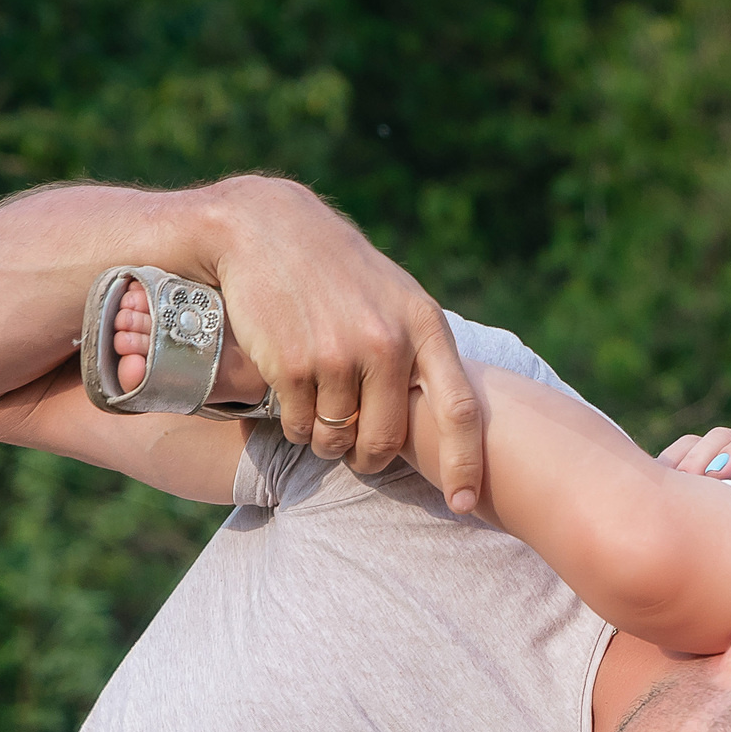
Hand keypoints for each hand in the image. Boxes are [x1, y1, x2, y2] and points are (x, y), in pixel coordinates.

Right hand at [204, 178, 484, 495]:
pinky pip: (301, 427)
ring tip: (321, 418)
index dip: (466, 464)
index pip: (460, 410)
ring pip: (339, 439)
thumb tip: (453, 414)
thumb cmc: (338, 270)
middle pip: (387, 439)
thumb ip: (423, 348)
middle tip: (361, 457)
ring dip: (329, 444)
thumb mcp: (396, 295)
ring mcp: (338, 355)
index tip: (464, 503)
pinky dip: (298, 427)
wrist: (264, 228)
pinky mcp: (292, 364)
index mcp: (424, 325)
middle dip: (372, 459)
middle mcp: (386, 343)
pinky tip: (294, 399)